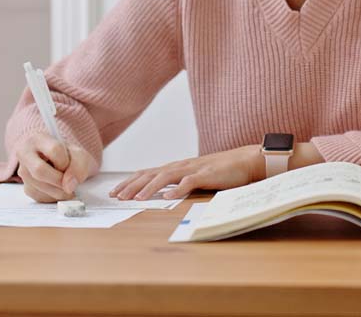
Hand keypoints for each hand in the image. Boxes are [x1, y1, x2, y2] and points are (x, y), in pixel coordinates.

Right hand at [16, 131, 97, 202]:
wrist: (66, 165)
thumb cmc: (71, 157)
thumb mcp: (81, 156)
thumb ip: (79, 167)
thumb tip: (68, 186)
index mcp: (38, 139)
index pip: (54, 150)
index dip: (66, 161)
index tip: (70, 165)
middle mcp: (25, 153)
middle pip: (40, 171)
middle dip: (60, 181)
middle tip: (70, 183)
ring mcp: (23, 171)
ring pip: (39, 186)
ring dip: (59, 191)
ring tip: (67, 185)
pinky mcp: (26, 187)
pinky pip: (39, 196)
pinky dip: (54, 197)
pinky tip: (59, 189)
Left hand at [110, 145, 263, 199]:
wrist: (245, 161)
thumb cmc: (221, 170)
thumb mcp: (195, 176)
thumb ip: (179, 182)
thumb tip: (162, 193)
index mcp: (177, 167)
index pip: (147, 173)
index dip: (130, 181)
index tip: (115, 191)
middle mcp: (181, 166)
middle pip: (151, 174)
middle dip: (132, 185)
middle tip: (116, 196)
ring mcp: (193, 169)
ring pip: (166, 177)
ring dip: (149, 188)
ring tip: (136, 199)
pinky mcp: (207, 175)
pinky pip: (190, 182)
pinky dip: (178, 189)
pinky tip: (168, 197)